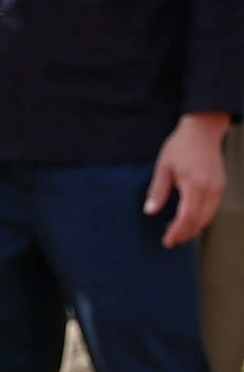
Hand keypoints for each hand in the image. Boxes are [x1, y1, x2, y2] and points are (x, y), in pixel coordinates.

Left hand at [147, 112, 230, 246]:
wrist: (203, 130)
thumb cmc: (181, 146)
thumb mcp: (163, 167)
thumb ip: (158, 191)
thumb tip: (150, 211)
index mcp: (195, 185)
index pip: (188, 216)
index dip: (178, 231)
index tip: (167, 241)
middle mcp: (211, 189)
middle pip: (200, 220)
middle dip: (185, 233)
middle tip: (170, 241)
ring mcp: (218, 188)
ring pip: (208, 217)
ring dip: (193, 228)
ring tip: (177, 233)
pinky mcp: (220, 186)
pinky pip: (212, 209)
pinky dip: (201, 218)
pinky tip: (188, 219)